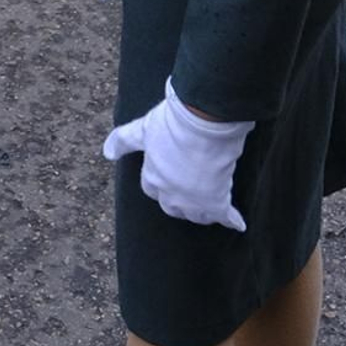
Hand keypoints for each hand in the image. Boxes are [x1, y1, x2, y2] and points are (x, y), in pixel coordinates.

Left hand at [102, 78, 251, 231]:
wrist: (202, 121)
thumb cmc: (171, 123)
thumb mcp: (142, 129)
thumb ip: (123, 141)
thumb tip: (106, 152)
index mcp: (153, 178)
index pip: (153, 189)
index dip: (161, 184)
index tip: (169, 177)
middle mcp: (171, 194)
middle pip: (173, 207)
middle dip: (180, 203)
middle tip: (191, 194)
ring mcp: (194, 201)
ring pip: (197, 216)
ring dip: (203, 213)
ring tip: (211, 209)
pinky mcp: (217, 201)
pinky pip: (225, 216)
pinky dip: (233, 220)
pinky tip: (238, 224)